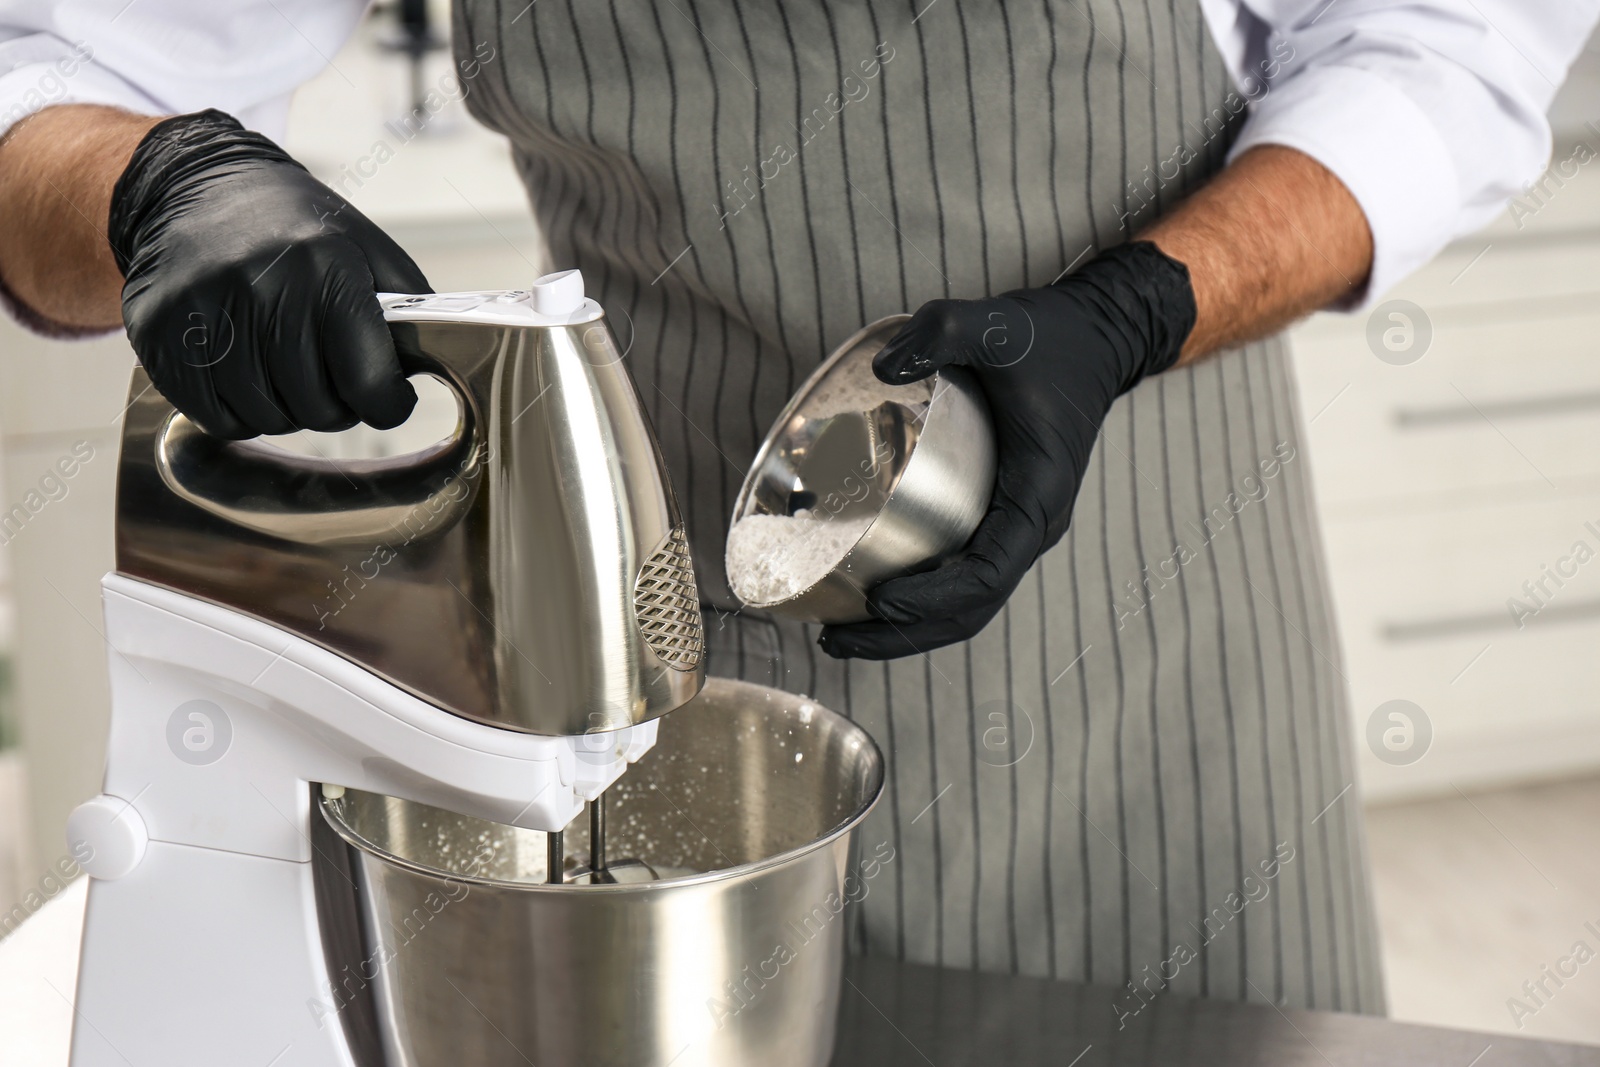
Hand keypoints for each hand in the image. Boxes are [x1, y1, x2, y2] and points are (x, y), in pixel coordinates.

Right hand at [109, 109, 429, 438]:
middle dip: (339, 407)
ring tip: (291, 372)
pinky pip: (216, 417)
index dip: (389, 404)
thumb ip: (409, 309)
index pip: (368, 380)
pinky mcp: (158, 334)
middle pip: (318, 408)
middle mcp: (259, 287)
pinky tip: (250, 375)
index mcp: (323, 267)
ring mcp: (202, 311)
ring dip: (288, 411)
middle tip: (337, 383)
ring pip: (267, 420)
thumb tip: (434, 368)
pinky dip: (241, 413)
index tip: (391, 399)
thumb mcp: (367, 248)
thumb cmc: (294, 228)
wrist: (195, 189)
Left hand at [818, 241, 1195, 659]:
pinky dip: (919, 598)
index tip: (879, 602)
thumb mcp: (995, 323)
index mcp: (1038, 497)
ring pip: (966, 604)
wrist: (1094, 341)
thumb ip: (941, 331)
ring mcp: (1018, 529)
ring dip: (908, 630)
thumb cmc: (1048, 338)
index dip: (933, 600)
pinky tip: (868, 595)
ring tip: (840, 633)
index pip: (987, 575)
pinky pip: (962, 576)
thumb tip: (880, 368)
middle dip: (904, 635)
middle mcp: (1033, 526)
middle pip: (971, 609)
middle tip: (835, 638)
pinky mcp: (1000, 520)